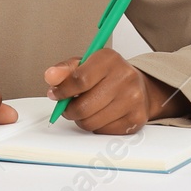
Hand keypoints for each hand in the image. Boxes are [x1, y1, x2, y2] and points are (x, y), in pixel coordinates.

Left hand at [43, 48, 187, 134]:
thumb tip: (51, 76)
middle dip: (69, 110)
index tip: (56, 94)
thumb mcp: (86, 64)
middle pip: (83, 106)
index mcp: (109, 59)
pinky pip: (103, 131)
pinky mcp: (136, 119)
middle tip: (69, 107)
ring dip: (82, 120)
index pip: (79, 80)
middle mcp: (125, 77)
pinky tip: (101, 115)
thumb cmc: (109, 75)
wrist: (140, 86)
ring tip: (87, 109)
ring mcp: (133, 99)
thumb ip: (65, 70)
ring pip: (91, 122)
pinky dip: (96, 126)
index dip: (62, 91)